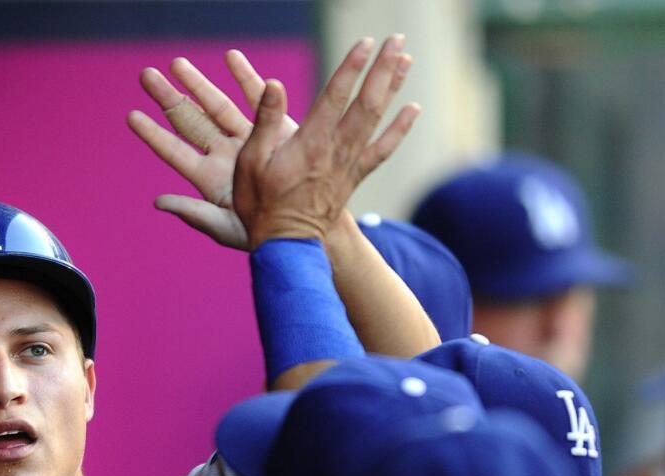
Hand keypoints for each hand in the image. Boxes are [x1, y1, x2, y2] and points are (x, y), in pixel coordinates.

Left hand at [128, 49, 294, 249]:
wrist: (303, 224)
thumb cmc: (263, 233)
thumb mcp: (224, 227)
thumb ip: (194, 213)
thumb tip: (158, 202)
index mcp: (207, 177)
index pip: (174, 151)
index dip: (153, 134)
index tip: (132, 116)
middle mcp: (222, 154)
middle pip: (190, 121)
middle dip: (168, 98)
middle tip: (146, 75)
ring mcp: (246, 138)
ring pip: (216, 105)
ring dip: (197, 84)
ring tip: (176, 64)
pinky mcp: (273, 128)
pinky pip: (255, 99)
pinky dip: (244, 78)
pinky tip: (230, 58)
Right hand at [234, 35, 418, 247]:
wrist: (286, 246)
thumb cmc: (261, 206)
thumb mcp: (251, 163)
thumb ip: (265, 122)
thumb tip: (275, 84)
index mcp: (310, 144)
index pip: (336, 97)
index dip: (352, 67)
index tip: (365, 43)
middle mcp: (336, 151)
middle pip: (366, 103)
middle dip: (381, 69)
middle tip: (395, 40)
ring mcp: (348, 164)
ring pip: (377, 119)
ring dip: (392, 87)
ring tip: (405, 59)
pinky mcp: (354, 177)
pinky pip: (383, 150)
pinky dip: (400, 129)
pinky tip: (413, 110)